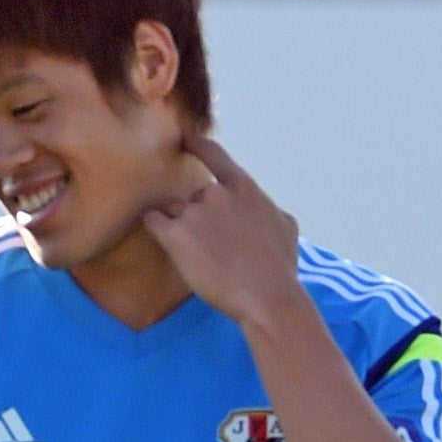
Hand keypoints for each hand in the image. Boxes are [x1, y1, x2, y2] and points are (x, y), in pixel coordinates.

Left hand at [142, 134, 311, 330]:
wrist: (268, 299)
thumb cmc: (280, 270)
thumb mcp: (287, 229)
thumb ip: (270, 210)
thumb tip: (268, 209)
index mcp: (244, 189)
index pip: (214, 154)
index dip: (197, 145)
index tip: (188, 141)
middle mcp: (216, 194)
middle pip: (193, 195)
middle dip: (199, 216)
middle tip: (214, 247)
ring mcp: (194, 213)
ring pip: (174, 209)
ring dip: (181, 226)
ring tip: (199, 255)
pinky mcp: (175, 235)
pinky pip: (153, 221)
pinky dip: (158, 229)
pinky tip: (170, 245)